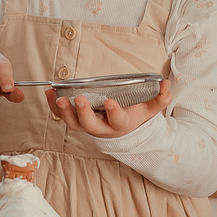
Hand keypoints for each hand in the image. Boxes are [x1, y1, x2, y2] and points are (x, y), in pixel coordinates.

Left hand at [47, 79, 171, 138]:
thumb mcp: (150, 109)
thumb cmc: (135, 117)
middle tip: (79, 99)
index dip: (113, 112)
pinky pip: (62, 116)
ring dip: (64, 112)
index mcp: (120, 124)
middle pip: (89, 125)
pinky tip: (50, 92)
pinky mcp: (75, 121)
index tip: (110, 102)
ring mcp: (86, 126)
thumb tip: (167, 83)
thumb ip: (160, 98)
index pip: (117, 120)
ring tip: (58, 98)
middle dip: (83, 113)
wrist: (122, 133)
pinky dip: (53, 106)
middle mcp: (101, 127)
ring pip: (73, 124)